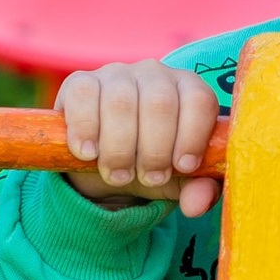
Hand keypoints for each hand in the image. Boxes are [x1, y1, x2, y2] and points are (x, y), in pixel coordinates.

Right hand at [54, 61, 225, 214]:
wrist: (103, 162)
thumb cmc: (150, 162)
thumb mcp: (178, 179)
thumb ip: (196, 189)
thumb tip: (197, 205)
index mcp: (188, 88)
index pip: (199, 100)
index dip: (192, 136)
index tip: (182, 167)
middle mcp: (155, 74)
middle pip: (160, 103)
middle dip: (155, 150)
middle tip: (148, 178)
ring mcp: (117, 74)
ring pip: (121, 102)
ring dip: (119, 148)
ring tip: (118, 174)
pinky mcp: (81, 81)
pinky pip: (84, 95)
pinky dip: (85, 129)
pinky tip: (88, 153)